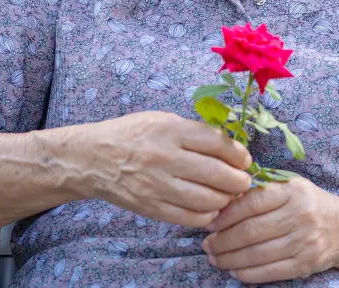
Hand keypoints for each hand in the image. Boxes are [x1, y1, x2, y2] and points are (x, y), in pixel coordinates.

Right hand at [76, 112, 252, 227]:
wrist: (94, 159)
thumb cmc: (132, 134)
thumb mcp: (163, 120)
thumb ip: (194, 132)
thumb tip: (229, 146)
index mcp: (171, 130)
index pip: (217, 143)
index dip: (238, 153)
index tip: (245, 159)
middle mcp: (165, 157)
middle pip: (217, 173)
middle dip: (239, 180)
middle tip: (244, 181)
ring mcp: (158, 185)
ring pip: (207, 199)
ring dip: (225, 199)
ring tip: (228, 194)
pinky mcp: (152, 207)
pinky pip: (190, 217)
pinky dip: (207, 215)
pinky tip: (210, 208)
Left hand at [203, 177, 338, 283]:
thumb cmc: (308, 203)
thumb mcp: (289, 187)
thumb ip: (260, 191)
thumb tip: (222, 204)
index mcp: (292, 191)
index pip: (252, 202)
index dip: (226, 215)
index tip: (209, 223)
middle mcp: (300, 214)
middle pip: (251, 231)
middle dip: (223, 241)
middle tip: (207, 245)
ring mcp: (304, 241)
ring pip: (257, 254)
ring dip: (230, 259)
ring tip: (216, 258)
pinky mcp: (306, 263)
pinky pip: (270, 272)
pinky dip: (248, 274)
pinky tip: (235, 270)